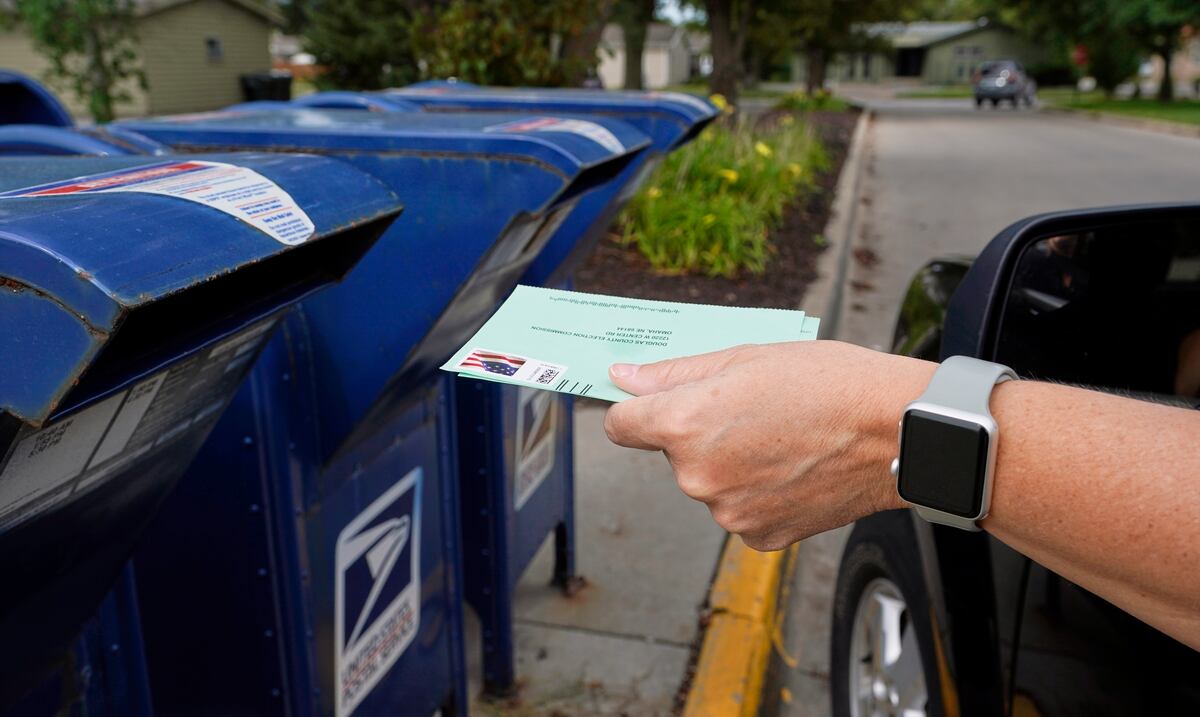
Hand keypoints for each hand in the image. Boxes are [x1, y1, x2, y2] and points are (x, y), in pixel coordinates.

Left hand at [603, 341, 934, 549]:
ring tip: (784, 438)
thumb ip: (675, 374)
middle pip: (674, 453)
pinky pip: (741, 508)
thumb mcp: (745, 357)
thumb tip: (624, 378)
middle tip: (754, 411)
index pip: (622, 425)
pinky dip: (759, 491)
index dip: (638, 410)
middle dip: (702, 433)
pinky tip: (794, 468)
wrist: (897, 432)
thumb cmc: (830, 383)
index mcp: (685, 425)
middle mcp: (697, 476)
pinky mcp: (759, 535)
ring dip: (732, 463)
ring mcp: (728, 512)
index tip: (653, 404)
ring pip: (710, 481)